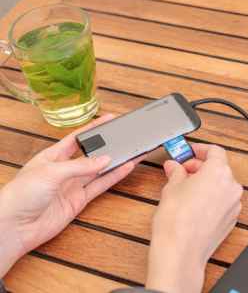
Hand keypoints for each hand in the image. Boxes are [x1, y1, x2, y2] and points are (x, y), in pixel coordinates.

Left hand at [0, 114, 135, 277]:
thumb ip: (81, 165)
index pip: (77, 138)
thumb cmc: (22, 194)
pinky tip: (126, 167)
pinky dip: (114, 177)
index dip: (94, 128)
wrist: (14, 227)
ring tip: (133, 151)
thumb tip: (104, 159)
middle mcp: (64, 169)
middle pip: (92, 154)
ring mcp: (73, 185)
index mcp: (52, 156)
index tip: (109, 119)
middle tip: (126, 137)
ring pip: (100, 170)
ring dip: (116, 161)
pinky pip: (101, 185)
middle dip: (108, 145)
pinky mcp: (79, 200)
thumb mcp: (51, 172)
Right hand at [147, 144, 242, 292]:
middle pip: (219, 168)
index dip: (200, 150)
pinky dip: (211, 197)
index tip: (189, 152)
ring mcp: (233, 204)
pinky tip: (194, 203)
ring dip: (206, 182)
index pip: (214, 151)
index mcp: (219, 172)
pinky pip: (222, 200)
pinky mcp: (231, 219)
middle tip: (182, 170)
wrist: (181, 252)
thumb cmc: (176, 220)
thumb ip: (176, 171)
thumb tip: (174, 167)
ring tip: (185, 188)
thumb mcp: (171, 187)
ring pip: (221, 185)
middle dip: (200, 167)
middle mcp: (231, 186)